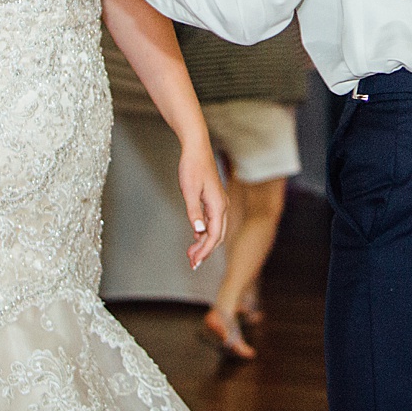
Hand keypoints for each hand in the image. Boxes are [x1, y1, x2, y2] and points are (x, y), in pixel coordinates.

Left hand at [177, 141, 227, 268]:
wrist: (196, 148)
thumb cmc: (192, 166)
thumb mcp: (189, 190)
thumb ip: (194, 212)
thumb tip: (199, 231)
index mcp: (217, 205)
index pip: (214, 236)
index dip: (205, 251)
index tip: (195, 262)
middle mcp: (222, 205)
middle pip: (217, 236)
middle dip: (205, 251)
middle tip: (192, 262)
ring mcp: (219, 202)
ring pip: (216, 229)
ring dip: (204, 242)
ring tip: (191, 253)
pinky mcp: (214, 199)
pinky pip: (213, 221)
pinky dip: (205, 232)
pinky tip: (196, 236)